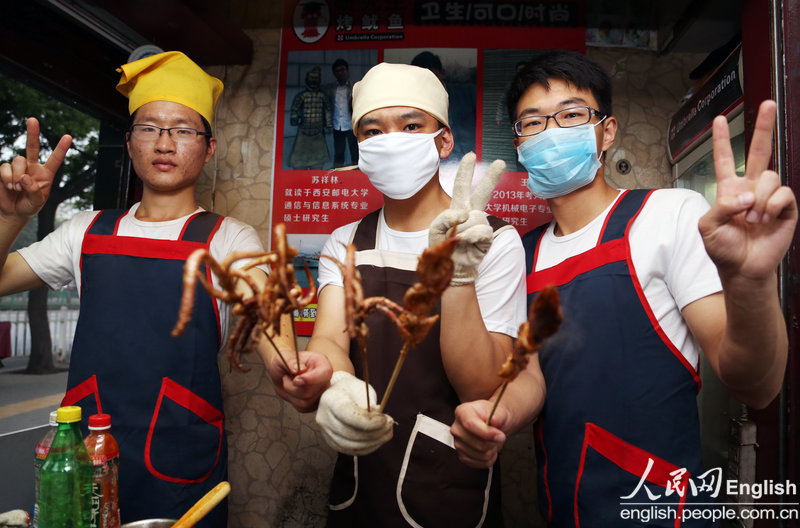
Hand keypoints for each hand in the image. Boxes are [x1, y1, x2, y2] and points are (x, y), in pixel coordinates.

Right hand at [0, 118, 70, 218]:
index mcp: (46, 174)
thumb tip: (24, 177)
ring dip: (17, 175)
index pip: (55, 159)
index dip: (61, 148)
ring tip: (17, 188)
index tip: (69, 136)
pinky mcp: (5, 170)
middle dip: (32, 133)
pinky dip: (7, 177)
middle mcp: (32, 167)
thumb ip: (33, 190)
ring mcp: (18, 168)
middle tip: (33, 119)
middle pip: (33, 147)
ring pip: (18, 160)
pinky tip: (9, 186)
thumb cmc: (29, 206)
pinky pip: (5, 167)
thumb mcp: (36, 202)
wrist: (13, 212)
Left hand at [267, 350, 332, 412]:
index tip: (296, 380)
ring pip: (305, 401)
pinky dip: (292, 400)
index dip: (311, 379)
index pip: (325, 373)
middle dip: (292, 387)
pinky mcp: (314, 403)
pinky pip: (302, 407)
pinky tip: (292, 391)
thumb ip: (291, 362)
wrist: (283, 372)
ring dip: (291, 393)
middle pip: (311, 391)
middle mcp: (324, 378)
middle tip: (286, 377)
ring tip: (289, 383)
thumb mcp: (284, 357)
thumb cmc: (285, 362)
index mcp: (321, 363)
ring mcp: (321, 392)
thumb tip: (299, 370)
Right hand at [315, 371, 393, 455]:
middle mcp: (324, 418)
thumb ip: (369, 405)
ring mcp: (326, 432)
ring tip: (387, 432)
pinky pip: (351, 451)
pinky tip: (379, 439)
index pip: (349, 416)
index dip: (369, 422)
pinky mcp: (332, 442)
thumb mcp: (362, 389)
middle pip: (350, 433)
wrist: (337, 394)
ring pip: (352, 446)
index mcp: (330, 400)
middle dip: (375, 433)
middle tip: (390, 425)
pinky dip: (368, 448)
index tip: (385, 419)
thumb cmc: (352, 389)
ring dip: (374, 442)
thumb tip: (380, 421)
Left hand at [429, 152, 505, 285]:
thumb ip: (445, 217)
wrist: (450, 268)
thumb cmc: (442, 247)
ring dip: (463, 227)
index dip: (466, 171)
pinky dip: (470, 236)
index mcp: (458, 208)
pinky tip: (466, 242)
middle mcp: (472, 213)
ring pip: (476, 216)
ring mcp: (481, 225)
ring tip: (458, 238)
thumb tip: (465, 213)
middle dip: (492, 177)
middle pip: (483, 192)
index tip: (471, 155)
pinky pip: (481, 230)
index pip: (462, 186)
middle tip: (500, 162)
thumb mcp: (435, 229)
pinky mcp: (487, 237)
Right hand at [451, 400, 508, 467]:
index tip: (500, 435)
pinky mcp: (463, 456)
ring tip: (493, 442)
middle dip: (493, 442)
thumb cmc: (494, 417)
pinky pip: (480, 463)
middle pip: (477, 443)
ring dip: (492, 451)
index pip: (469, 424)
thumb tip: (494, 422)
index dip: (487, 433)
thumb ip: (497, 416)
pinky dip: (489, 459)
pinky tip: (490, 449)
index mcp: (462, 412)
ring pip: (480, 455)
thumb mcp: (499, 411)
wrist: (494, 425)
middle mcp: (457, 428)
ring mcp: (458, 443)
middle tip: (498, 436)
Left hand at [699, 100, 797, 280]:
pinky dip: (771, 206)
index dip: (722, 140)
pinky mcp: (786, 207)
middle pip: (759, 151)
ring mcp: (769, 196)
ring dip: (759, 199)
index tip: (719, 120)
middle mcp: (750, 188)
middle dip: (764, 127)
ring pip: (769, 176)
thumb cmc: (723, 249)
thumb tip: (745, 196)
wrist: (743, 268)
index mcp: (729, 189)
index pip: (724, 159)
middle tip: (768, 103)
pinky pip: (782, 193)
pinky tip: (766, 219)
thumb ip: (721, 207)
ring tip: (753, 219)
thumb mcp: (708, 228)